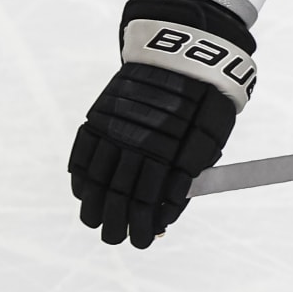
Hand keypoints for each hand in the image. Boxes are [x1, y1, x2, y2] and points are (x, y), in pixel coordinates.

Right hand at [68, 0, 254, 247]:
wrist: (184, 50)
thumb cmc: (206, 98)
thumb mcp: (211, 136)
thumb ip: (189, 174)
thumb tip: (170, 212)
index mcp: (168, 149)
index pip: (150, 199)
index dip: (146, 224)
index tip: (145, 241)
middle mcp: (136, 141)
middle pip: (120, 193)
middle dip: (117, 222)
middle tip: (117, 239)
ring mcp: (114, 127)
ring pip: (96, 176)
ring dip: (94, 205)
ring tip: (95, 223)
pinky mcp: (100, 114)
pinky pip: (84, 151)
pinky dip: (81, 175)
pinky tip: (83, 192)